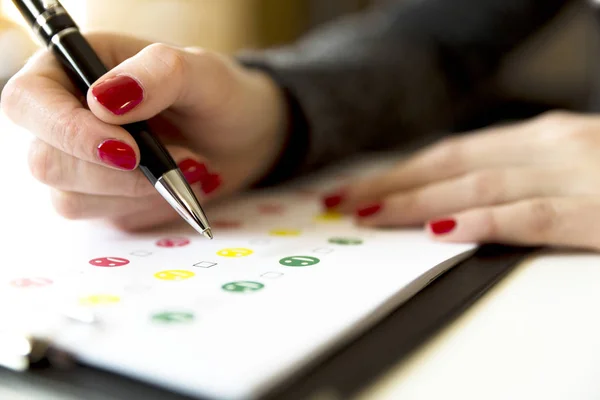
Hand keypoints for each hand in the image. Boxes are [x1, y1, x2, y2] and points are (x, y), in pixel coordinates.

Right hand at [1, 33, 286, 230]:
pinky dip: (143, 206)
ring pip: (69, 199)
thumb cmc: (219, 96)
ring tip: (188, 167)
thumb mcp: (202, 72)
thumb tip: (102, 100)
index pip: (29, 101)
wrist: (244, 139)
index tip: (128, 150)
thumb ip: (158, 73)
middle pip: (44, 161)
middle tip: (178, 160)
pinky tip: (176, 187)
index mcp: (73, 68)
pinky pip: (102, 217)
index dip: (68, 131)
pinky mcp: (100, 197)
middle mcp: (65, 116)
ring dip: (135, 192)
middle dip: (113, 174)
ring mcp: (79, 162)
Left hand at [322, 111, 599, 251]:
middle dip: (393, 182)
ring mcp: (579, 174)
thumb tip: (457, 196)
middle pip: (453, 163)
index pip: (454, 150)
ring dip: (418, 200)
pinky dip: (485, 221)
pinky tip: (442, 230)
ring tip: (371, 214)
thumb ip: (520, 172)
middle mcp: (555, 144)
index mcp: (545, 135)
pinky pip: (533, 216)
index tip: (362, 184)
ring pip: (480, 183)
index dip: (403, 168)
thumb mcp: (572, 161)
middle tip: (345, 199)